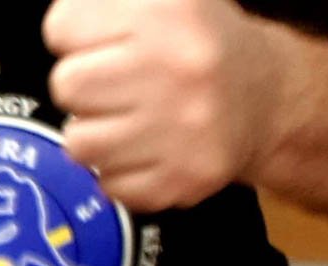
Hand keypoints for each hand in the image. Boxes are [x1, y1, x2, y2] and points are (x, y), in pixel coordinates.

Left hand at [42, 0, 280, 211]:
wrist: (267, 99)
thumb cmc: (196, 45)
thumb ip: (101, 4)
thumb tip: (60, 22)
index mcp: (166, 14)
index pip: (62, 28)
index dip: (72, 39)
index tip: (96, 46)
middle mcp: (178, 69)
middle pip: (67, 86)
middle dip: (80, 89)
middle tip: (112, 87)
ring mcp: (182, 129)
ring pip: (79, 144)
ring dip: (95, 135)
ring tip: (127, 120)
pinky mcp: (181, 178)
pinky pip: (109, 184)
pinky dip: (120, 171)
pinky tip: (147, 148)